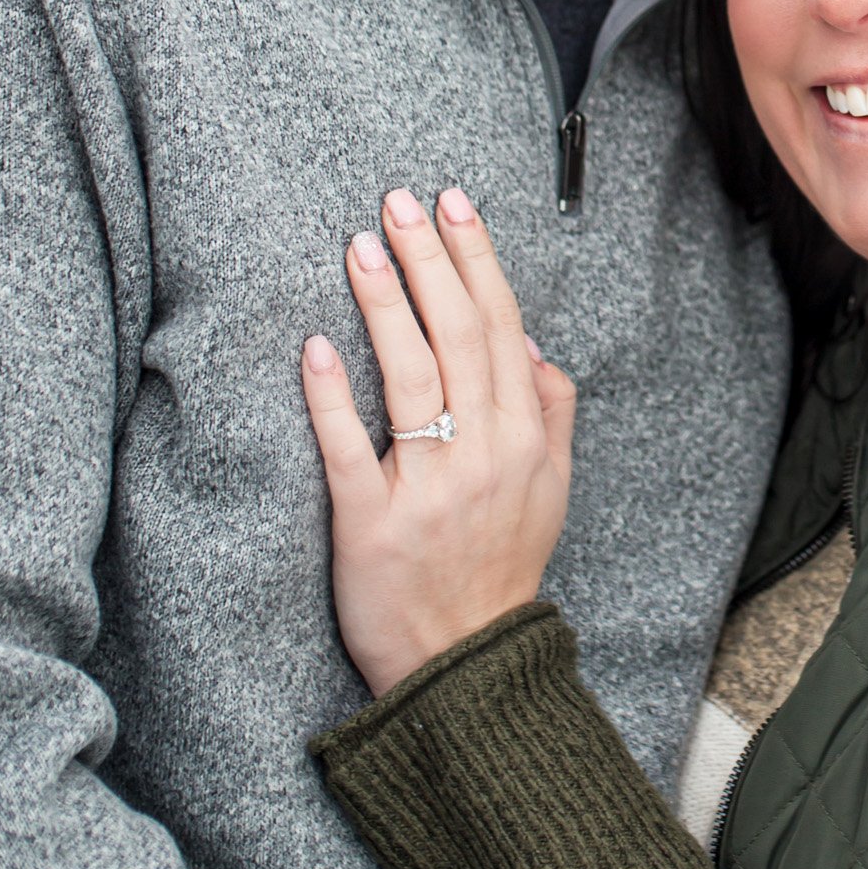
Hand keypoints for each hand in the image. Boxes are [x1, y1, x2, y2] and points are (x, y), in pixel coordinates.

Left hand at [302, 185, 575, 695]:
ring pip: (410, 378)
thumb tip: (535, 348)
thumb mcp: (552, 491)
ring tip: (359, 247)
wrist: (468, 666)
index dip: (477, 260)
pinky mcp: (372, 525)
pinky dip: (333, 398)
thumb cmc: (502, 571)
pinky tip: (315, 348)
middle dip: (429, 260)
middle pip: (457, 337)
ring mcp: (429, 489)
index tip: (453, 204)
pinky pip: (350, 451)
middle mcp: (483, 455)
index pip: (501, 328)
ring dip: (385, 305)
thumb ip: (552, 415)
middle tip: (398, 202)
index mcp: (524, 439)